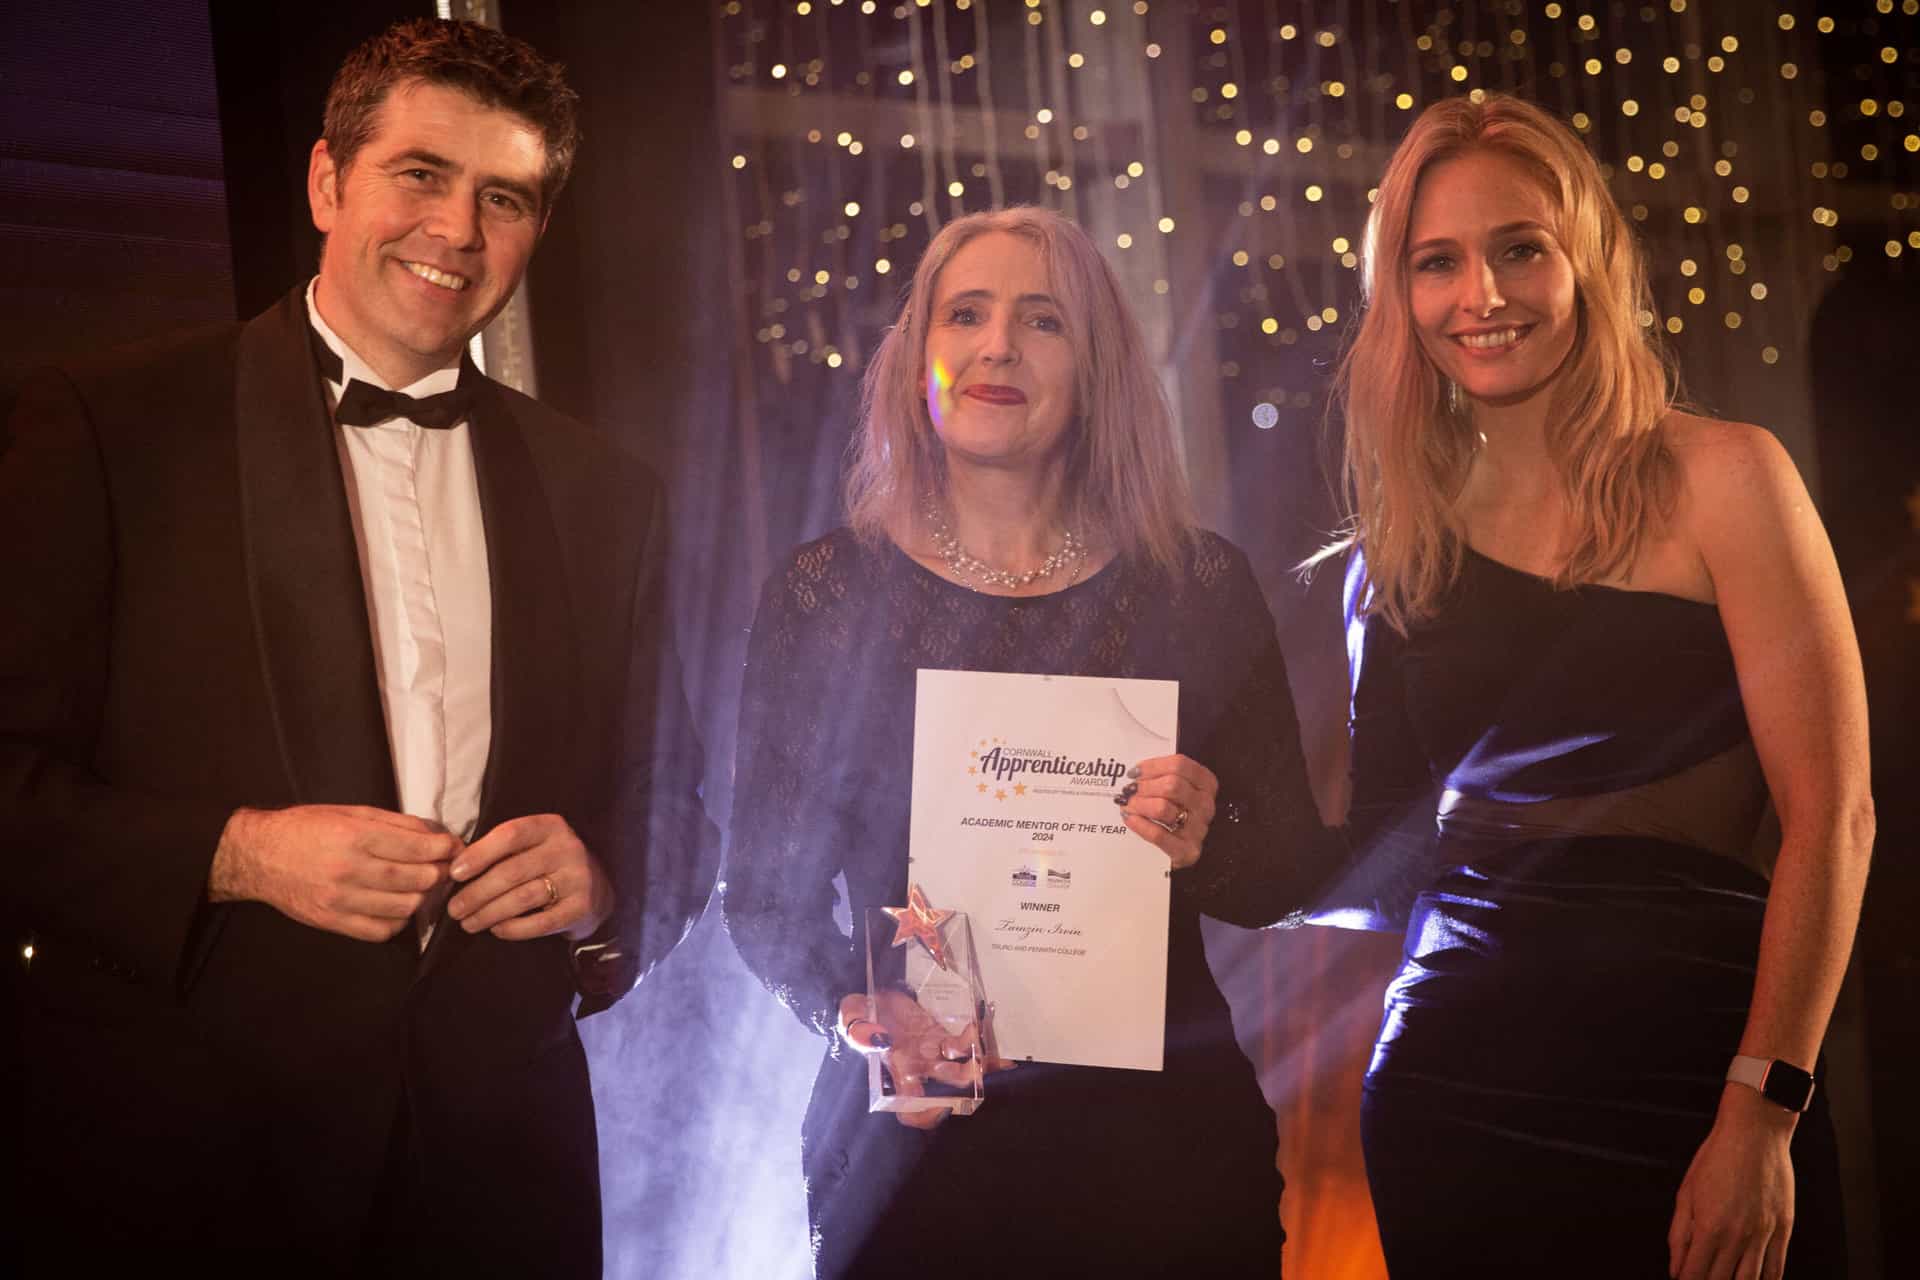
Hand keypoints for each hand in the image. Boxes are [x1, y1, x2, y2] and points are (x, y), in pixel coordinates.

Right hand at [209, 804, 456, 941]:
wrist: (259, 856)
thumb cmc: (307, 828)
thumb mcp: (351, 812)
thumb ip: (396, 824)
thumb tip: (437, 835)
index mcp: (355, 836)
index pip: (418, 848)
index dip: (444, 849)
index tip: (453, 848)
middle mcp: (349, 869)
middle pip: (417, 880)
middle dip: (438, 873)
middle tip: (442, 867)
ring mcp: (340, 900)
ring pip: (405, 907)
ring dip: (421, 897)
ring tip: (419, 886)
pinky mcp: (332, 922)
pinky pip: (381, 931)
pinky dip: (397, 921)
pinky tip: (395, 906)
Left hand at [446, 813, 614, 941]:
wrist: (597, 888)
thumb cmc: (548, 863)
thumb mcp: (532, 845)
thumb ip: (501, 850)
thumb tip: (455, 870)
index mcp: (551, 827)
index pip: (510, 835)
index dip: (479, 854)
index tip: (454, 873)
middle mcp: (567, 849)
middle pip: (512, 871)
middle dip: (476, 893)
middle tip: (454, 909)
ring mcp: (577, 879)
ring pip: (523, 898)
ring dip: (488, 913)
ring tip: (468, 923)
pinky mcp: (580, 908)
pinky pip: (539, 923)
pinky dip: (513, 928)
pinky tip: (496, 930)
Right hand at [837, 991, 1011, 1129]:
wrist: (873, 996)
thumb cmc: (860, 1013)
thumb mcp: (851, 1016)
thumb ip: (857, 1028)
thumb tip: (878, 1039)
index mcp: (896, 1073)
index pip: (909, 1109)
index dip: (924, 1115)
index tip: (942, 1105)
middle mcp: (918, 1070)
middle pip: (948, 1089)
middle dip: (968, 1081)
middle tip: (976, 1067)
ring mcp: (933, 1054)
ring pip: (963, 1068)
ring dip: (978, 1061)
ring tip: (981, 1044)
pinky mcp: (942, 1036)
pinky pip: (964, 1044)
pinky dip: (974, 1038)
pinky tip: (977, 1025)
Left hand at [1115, 754, 1216, 869]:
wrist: (1178, 849)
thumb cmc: (1175, 813)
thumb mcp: (1174, 790)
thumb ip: (1161, 776)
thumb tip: (1135, 773)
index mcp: (1206, 784)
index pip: (1180, 765)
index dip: (1153, 766)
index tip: (1135, 772)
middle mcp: (1205, 805)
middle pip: (1172, 785)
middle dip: (1144, 786)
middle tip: (1129, 790)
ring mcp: (1198, 829)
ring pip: (1163, 808)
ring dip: (1139, 804)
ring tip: (1128, 805)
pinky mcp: (1186, 850)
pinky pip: (1158, 834)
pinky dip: (1140, 825)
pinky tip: (1130, 819)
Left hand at [1668, 1086, 1797, 1279]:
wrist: (1755, 1133)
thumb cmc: (1716, 1158)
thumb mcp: (1686, 1193)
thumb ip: (1679, 1234)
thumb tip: (1676, 1268)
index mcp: (1709, 1227)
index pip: (1695, 1274)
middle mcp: (1738, 1236)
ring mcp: (1764, 1235)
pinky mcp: (1783, 1229)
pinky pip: (1776, 1268)